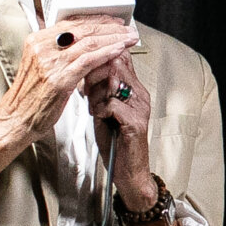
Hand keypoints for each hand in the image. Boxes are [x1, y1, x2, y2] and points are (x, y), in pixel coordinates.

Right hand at [0, 15, 136, 152]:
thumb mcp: (41, 67)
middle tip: (127, 29)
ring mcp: (50, 62)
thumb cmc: (31, 98)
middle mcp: (42, 47)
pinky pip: (88, 61)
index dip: (96, 20)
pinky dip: (107, 53)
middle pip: (82, 29)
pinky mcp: (59, 78)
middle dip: (109, 28)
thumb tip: (77, 43)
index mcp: (36, 41)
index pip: (71, 23)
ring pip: (89, 42)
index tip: (113, 22)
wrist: (16, 119)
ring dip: (114, 39)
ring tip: (130, 39)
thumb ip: (56, 53)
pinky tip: (119, 51)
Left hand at [85, 49, 156, 210]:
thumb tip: (84, 68)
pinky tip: (100, 118)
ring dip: (96, 93)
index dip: (98, 58)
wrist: (127, 169)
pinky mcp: (136, 122)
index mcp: (133, 87)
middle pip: (115, 64)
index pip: (119, 56)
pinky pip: (112, 104)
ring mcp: (140, 107)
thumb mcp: (103, 106)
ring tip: (95, 107)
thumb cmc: (114, 139)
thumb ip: (98, 87)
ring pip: (112, 81)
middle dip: (93, 74)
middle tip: (88, 91)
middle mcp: (139, 94)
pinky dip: (100, 110)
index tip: (86, 71)